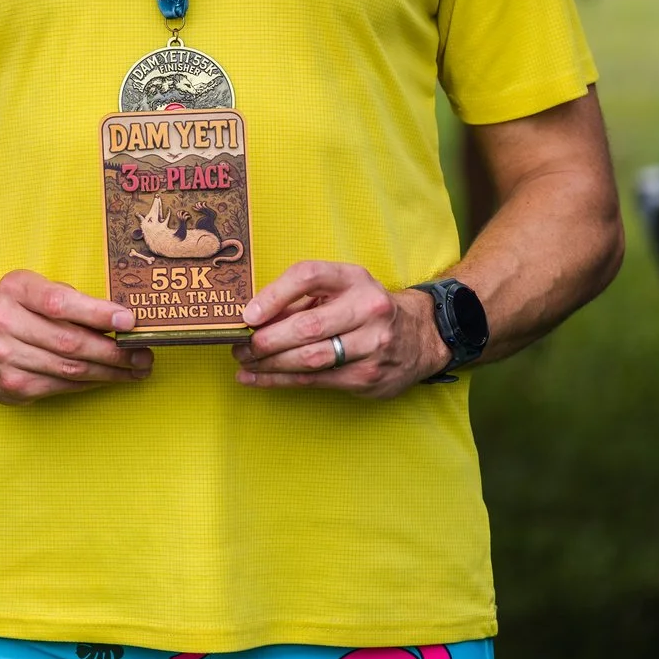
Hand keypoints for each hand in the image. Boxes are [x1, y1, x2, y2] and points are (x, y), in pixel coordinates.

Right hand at [0, 270, 150, 403]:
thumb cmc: (12, 305)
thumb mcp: (31, 287)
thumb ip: (67, 299)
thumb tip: (119, 319)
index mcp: (14, 290)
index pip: (59, 304)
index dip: (97, 314)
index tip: (129, 321)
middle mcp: (3, 323)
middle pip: (69, 343)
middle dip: (114, 352)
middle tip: (143, 355)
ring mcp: (4, 358)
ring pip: (69, 370)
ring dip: (109, 372)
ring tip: (136, 369)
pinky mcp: (10, 385)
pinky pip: (60, 387)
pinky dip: (88, 383)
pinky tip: (106, 378)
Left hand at [236, 261, 447, 396]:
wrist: (421, 335)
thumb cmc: (363, 308)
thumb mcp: (340, 290)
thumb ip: (300, 299)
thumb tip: (250, 317)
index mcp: (354, 279)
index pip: (308, 277)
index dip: (273, 295)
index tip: (247, 315)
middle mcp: (368, 310)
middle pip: (307, 326)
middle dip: (265, 340)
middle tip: (238, 346)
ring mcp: (373, 346)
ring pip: (310, 358)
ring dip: (269, 364)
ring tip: (244, 362)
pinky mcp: (370, 376)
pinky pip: (317, 381)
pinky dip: (280, 381)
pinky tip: (256, 379)